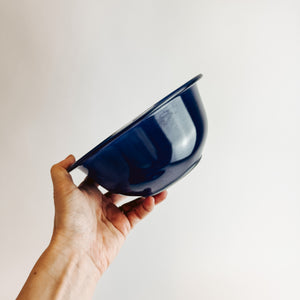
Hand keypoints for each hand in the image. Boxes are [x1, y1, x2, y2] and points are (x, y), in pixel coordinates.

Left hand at [50, 155, 166, 276]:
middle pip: (120, 188)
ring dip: (146, 193)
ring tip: (157, 185)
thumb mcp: (62, 190)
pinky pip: (138, 214)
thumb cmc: (68, 221)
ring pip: (134, 201)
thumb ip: (61, 170)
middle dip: (131, 181)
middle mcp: (100, 204)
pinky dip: (147, 207)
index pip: (101, 178)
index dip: (110, 169)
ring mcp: (113, 216)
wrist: (77, 251)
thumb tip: (70, 157)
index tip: (121, 159)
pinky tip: (153, 199)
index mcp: (87, 194)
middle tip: (143, 171)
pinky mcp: (123, 227)